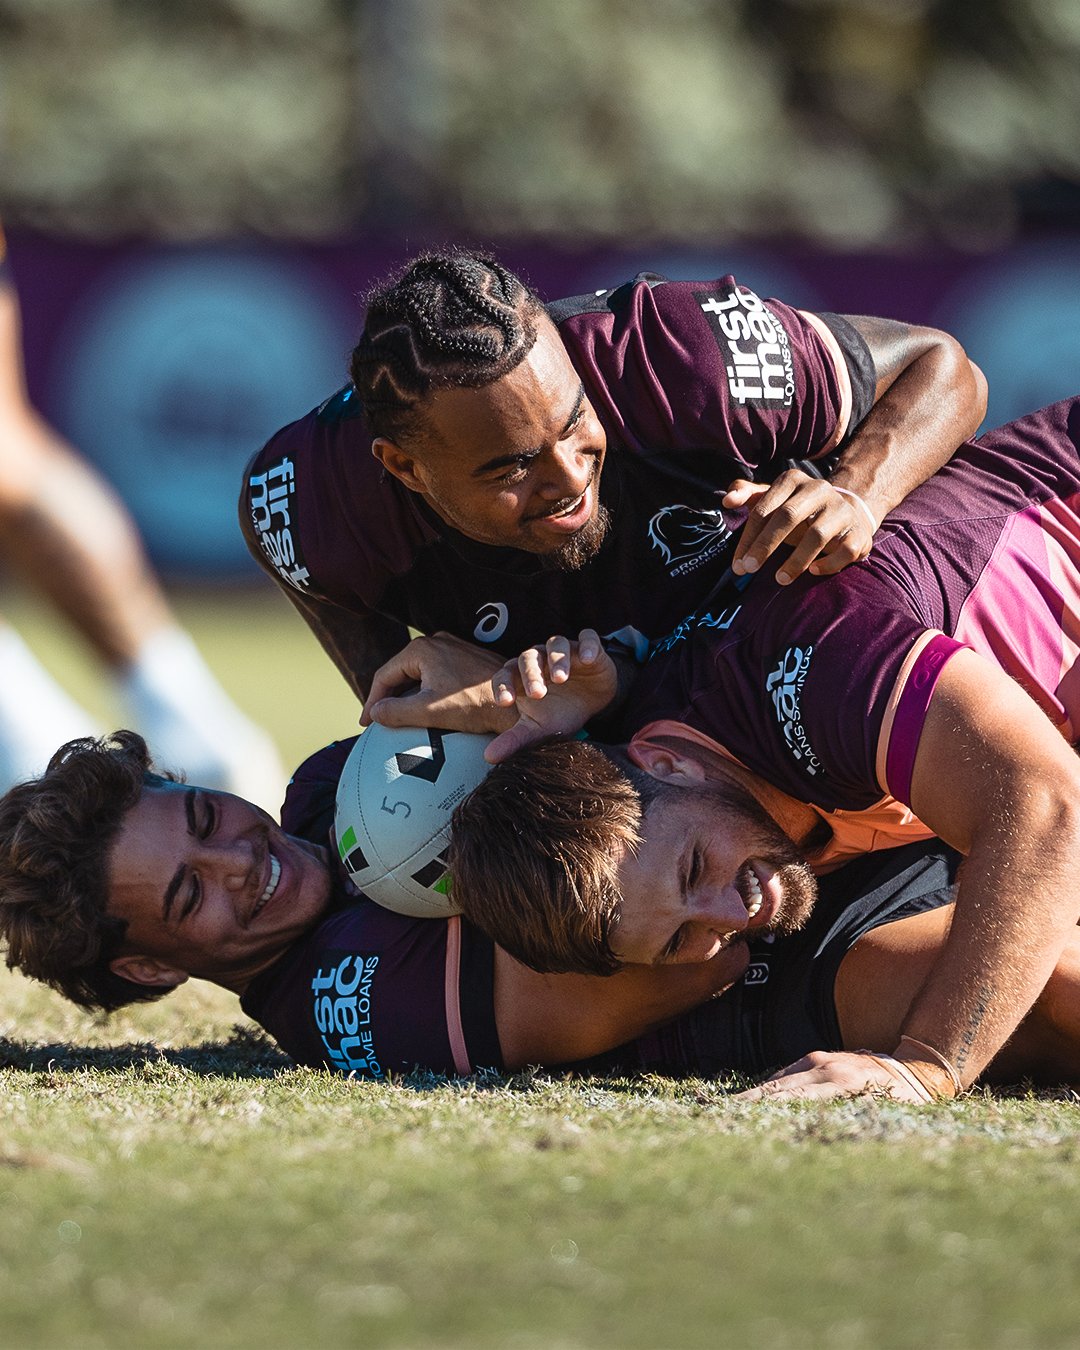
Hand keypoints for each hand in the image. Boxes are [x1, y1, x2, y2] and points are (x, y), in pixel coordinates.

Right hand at [360, 633, 516, 735]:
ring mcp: (452, 647)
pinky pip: (435, 673)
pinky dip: (424, 690)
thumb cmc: (475, 705)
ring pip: (418, 673)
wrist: (518, 702)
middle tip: (378, 721)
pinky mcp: (466, 657)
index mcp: (421, 649)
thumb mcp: (428, 711)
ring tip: (397, 717)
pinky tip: (424, 708)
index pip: (385, 676)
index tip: (366, 723)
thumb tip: (374, 713)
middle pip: (400, 672)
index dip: (372, 701)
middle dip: (387, 697)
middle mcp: (436, 641)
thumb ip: (395, 712)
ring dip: (406, 694)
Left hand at [485, 629, 619, 762]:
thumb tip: (489, 757)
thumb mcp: (539, 729)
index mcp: (521, 676)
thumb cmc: (559, 712)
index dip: (503, 685)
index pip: (505, 675)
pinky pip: (588, 638)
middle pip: (529, 658)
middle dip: (531, 674)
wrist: (593, 703)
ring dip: (557, 659)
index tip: (505, 702)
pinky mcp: (589, 648)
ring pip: (556, 645)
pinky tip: (588, 658)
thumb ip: (515, 740)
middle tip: (537, 694)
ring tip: (561, 678)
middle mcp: (540, 659)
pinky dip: (588, 645)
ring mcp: (565, 651)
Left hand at [725, 470, 875, 584]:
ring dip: (796, 561)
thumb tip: (727, 501)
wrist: (847, 513)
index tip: (738, 564)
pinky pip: (844, 549)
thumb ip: (748, 496)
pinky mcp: (858, 531)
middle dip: (765, 545)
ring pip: (817, 535)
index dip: (748, 537)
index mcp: (793, 480)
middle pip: (788, 516)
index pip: (764, 508)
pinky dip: (828, 563)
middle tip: (749, 569)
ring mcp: (841, 510)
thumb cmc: (799, 511)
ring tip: (779, 579)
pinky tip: (813, 571)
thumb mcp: (773, 500)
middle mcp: (818, 489)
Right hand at [735, 1049, 935, 1103]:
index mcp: (840, 1082)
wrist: (914, 1068)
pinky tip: (751, 1107)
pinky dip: (767, 1092)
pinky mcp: (814, 1058)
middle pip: (775, 1088)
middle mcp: (824, 1066)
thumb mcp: (887, 1117)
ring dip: (753, 1100)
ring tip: (726, 1117)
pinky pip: (784, 1076)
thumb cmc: (904, 1103)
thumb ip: (855, 1122)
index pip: (791, 1097)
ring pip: (776, 1081)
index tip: (738, 1122)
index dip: (764, 1110)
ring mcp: (817, 1059)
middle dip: (747, 1106)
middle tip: (718, 1121)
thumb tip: (824, 1145)